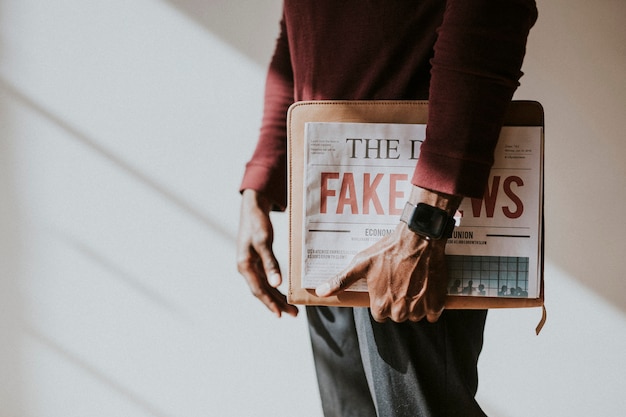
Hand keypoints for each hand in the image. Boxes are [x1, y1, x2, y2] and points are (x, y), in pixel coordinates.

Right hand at [236, 189, 297, 317]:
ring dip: (277, 297)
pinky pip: (266, 278)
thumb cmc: (257, 223)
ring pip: (265, 286)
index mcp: (245, 266)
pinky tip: (284, 291)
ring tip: (291, 308)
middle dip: (277, 304)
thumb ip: (270, 263)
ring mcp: (251, 264)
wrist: (253, 208)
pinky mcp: (257, 260)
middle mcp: (246, 268)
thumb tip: (277, 284)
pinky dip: (275, 287)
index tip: (280, 315)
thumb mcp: (264, 242)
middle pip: (262, 291)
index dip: (269, 304)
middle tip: (293, 314)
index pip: (258, 290)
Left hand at [315, 186, 459, 322]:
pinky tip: (425, 288)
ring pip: (414, 316)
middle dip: (397, 303)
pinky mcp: (436, 303)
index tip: (385, 286)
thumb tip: (320, 293)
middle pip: (397, 316)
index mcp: (381, 305)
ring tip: (412, 282)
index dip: (381, 300)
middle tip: (399, 282)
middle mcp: (400, 312)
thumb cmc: (388, 251)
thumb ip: (340, 281)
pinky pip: (433, 314)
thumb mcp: (361, 264)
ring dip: (413, 304)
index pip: (379, 315)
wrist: (418, 239)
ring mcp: (419, 309)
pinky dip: (430, 305)